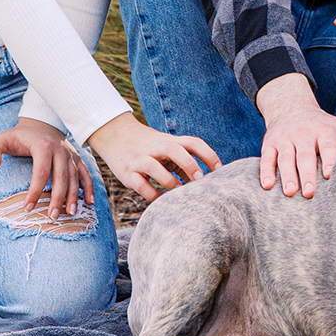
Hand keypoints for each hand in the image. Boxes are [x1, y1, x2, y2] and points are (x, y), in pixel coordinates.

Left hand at [0, 117, 88, 219]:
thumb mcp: (0, 140)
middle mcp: (59, 150)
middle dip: (58, 198)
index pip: (41, 171)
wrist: (39, 124)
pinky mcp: (76, 158)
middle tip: (52, 217)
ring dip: (73, 196)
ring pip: (75, 177)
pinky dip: (89, 187)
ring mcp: (69, 154)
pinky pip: (85, 173)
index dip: (35, 191)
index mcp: (42, 146)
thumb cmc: (18, 137)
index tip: (28, 208)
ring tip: (70, 214)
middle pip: (61, 177)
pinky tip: (89, 202)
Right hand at [84, 112, 220, 200]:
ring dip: (169, 181)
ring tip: (178, 192)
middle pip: (174, 149)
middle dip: (189, 164)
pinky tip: (160, 200)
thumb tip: (204, 184)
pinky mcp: (127, 173)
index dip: (208, 154)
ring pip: (154, 167)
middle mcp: (155, 148)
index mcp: (169, 141)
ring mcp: (140, 160)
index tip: (220, 170)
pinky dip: (152, 194)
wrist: (115, 135)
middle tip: (200, 180)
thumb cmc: (150, 147)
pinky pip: (140, 185)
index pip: (193, 143)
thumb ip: (183, 163)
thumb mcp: (167, 148)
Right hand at [255, 72, 335, 197]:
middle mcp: (304, 133)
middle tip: (309, 193)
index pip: (327, 145)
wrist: (290, 105)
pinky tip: (268, 186)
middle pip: (305, 154)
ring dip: (286, 175)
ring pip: (285, 157)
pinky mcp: (270, 143)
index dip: (329, 159)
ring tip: (290, 192)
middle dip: (307, 173)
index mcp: (324, 130)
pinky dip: (265, 171)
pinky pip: (266, 158)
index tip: (330, 175)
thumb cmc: (322, 124)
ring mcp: (285, 138)